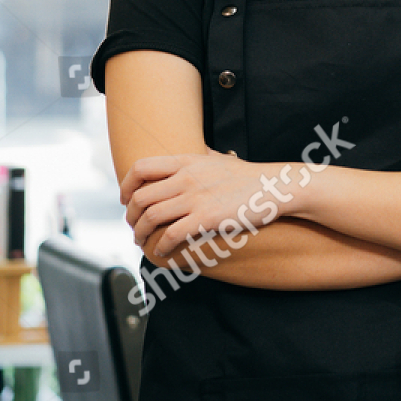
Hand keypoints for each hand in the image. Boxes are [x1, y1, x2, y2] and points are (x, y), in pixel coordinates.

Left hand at [121, 152, 270, 254]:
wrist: (274, 188)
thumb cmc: (249, 176)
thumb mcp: (221, 158)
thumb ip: (203, 156)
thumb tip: (197, 150)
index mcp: (187, 161)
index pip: (141, 167)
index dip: (126, 185)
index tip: (126, 199)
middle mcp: (186, 178)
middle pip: (140, 196)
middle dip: (130, 215)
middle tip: (133, 226)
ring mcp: (196, 198)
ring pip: (151, 217)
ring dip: (140, 233)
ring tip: (141, 241)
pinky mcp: (206, 218)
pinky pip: (171, 234)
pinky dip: (161, 246)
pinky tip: (162, 251)